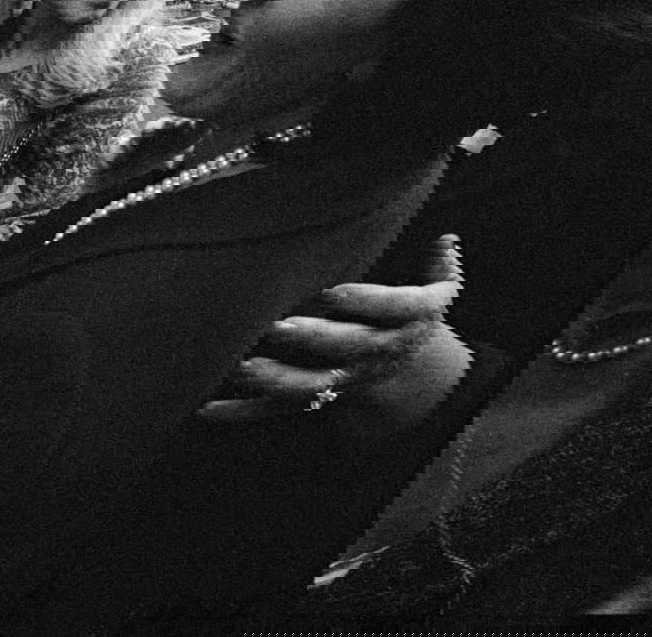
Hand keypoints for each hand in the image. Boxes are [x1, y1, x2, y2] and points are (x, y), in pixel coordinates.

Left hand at [198, 234, 464, 421]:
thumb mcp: (438, 290)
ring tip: (242, 365)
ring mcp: (342, 380)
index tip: (335, 290)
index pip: (392, 309)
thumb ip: (441, 266)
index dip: (366, 301)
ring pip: (310, 385)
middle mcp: (374, 353)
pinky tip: (204, 408)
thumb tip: (448, 240)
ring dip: (276, 378)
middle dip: (312, 338)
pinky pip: (275, 410)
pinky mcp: (312, 399)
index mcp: (406, 322)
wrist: (406, 372)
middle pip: (346, 348)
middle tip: (279, 324)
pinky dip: (239, 412)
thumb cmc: (412, 315)